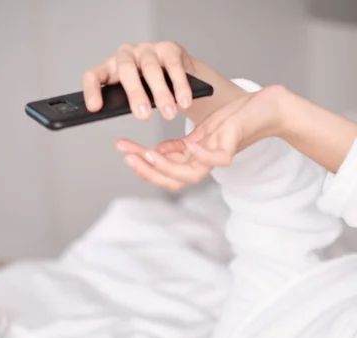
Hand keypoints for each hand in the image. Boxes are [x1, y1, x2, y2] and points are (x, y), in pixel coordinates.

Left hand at [82, 41, 195, 119]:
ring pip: (151, 70)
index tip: (94, 109)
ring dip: (161, 93)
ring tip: (169, 114)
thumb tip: (125, 131)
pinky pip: (174, 67)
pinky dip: (179, 86)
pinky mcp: (169, 49)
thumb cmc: (150, 91)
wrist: (179, 77)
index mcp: (111, 69)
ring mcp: (148, 50)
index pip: (94, 75)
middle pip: (126, 71)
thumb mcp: (135, 98)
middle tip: (143, 117)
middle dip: (135, 94)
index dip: (92, 91)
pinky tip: (184, 101)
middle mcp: (126, 55)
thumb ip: (126, 106)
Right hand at [116, 84, 287, 190]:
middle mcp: (203, 163)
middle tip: (128, 157)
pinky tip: (187, 146)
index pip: (163, 171)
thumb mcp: (199, 132)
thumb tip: (155, 152)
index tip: (124, 151)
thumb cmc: (234, 117)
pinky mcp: (230, 148)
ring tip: (147, 153)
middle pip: (171, 180)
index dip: (142, 165)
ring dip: (166, 166)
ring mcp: (216, 157)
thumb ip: (178, 146)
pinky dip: (200, 155)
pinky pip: (214, 159)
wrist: (264, 108)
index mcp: (193, 160)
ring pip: (188, 175)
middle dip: (147, 170)